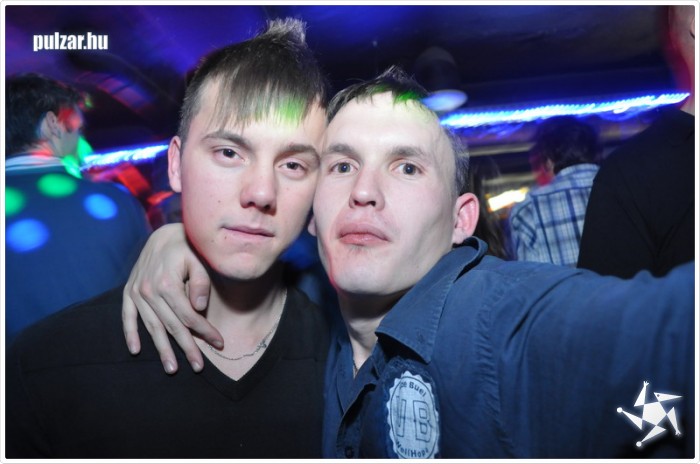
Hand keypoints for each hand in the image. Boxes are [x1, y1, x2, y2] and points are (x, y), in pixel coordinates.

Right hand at [122, 223, 221, 373]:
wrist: (165, 234)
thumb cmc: (188, 248)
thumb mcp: (199, 260)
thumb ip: (200, 282)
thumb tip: (199, 306)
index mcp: (167, 284)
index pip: (189, 316)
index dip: (205, 331)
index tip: (219, 343)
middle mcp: (149, 291)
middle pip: (171, 326)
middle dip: (187, 348)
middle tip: (198, 366)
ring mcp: (137, 292)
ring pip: (152, 327)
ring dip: (161, 349)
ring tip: (172, 368)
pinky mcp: (129, 292)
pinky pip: (127, 316)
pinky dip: (130, 333)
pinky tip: (136, 350)